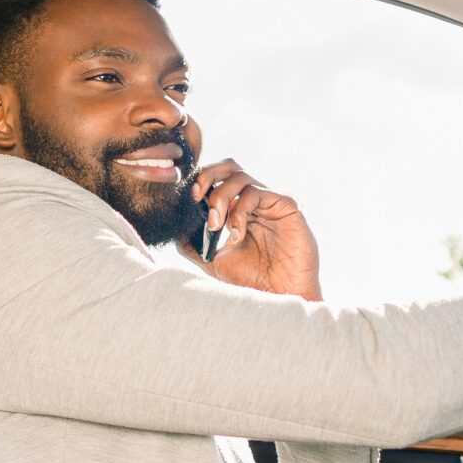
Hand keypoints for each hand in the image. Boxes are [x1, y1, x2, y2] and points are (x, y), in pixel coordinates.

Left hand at [184, 159, 322, 301]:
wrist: (280, 296)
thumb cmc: (252, 280)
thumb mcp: (214, 262)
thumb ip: (194, 246)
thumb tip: (175, 232)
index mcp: (239, 208)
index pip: (218, 179)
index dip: (200, 182)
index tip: (186, 200)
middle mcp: (256, 200)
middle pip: (230, 166)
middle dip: (207, 176)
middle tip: (196, 197)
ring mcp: (272, 201)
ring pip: (241, 177)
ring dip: (221, 198)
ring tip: (215, 226)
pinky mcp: (287, 205)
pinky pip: (258, 193)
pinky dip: (239, 211)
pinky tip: (236, 234)